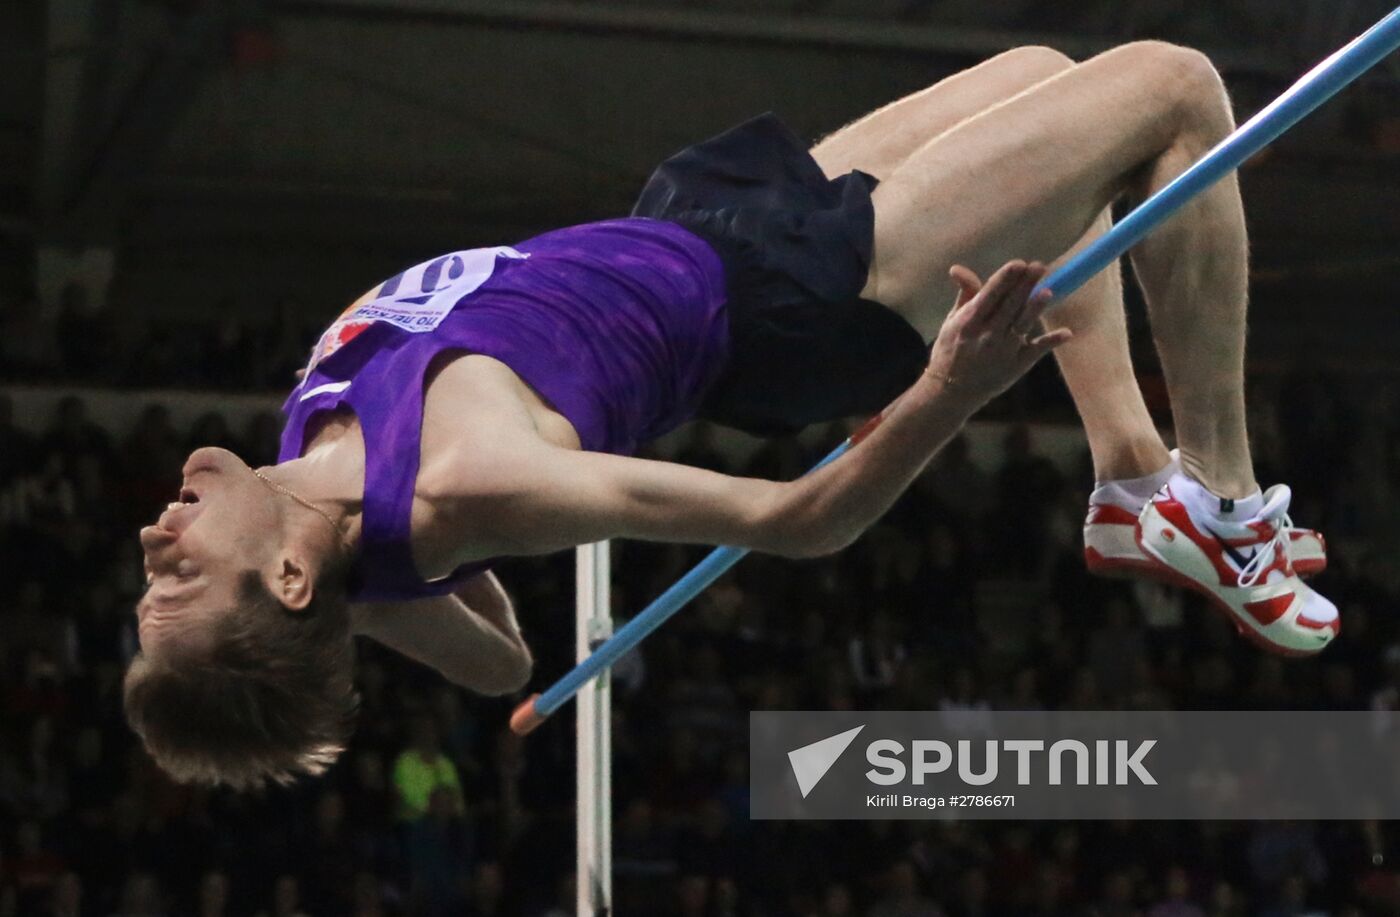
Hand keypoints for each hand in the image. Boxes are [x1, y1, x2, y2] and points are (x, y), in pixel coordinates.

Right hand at [925, 260, 1070, 401]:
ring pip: (1021, 326)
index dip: (1004, 279)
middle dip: (1024, 286)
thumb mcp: (952, 322)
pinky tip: (1067, 333)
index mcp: (969, 322)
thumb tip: (958, 268)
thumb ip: (965, 295)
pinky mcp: (1015, 367)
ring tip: (1047, 292)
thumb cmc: (950, 351)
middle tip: (1039, 266)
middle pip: (1009, 306)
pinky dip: (1051, 342)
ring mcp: (1002, 352)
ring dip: (1034, 309)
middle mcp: (986, 336)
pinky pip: (1035, 352)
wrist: (950, 392)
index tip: (1018, 264)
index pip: (989, 295)